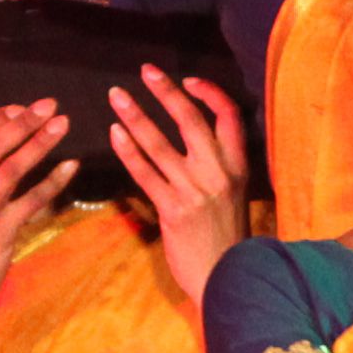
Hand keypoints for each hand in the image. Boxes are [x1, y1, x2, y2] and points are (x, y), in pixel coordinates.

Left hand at [102, 68, 250, 301]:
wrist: (226, 281)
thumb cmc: (225, 240)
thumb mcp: (233, 197)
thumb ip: (219, 168)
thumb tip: (196, 141)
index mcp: (238, 167)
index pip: (229, 116)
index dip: (209, 93)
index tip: (188, 80)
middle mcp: (218, 174)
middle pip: (191, 121)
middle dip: (166, 92)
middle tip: (145, 71)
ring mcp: (195, 191)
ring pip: (160, 144)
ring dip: (135, 116)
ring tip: (116, 96)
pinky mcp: (173, 210)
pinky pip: (145, 173)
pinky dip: (128, 151)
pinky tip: (115, 134)